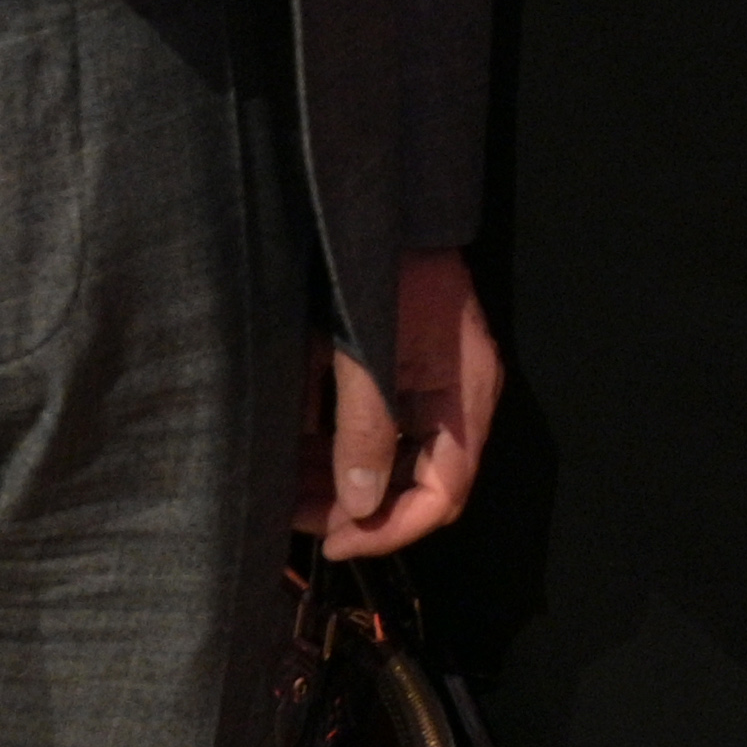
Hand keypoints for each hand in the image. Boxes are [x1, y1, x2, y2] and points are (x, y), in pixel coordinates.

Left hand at [307, 251, 498, 559]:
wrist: (383, 204)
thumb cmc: (384, 267)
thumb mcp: (368, 352)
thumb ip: (364, 429)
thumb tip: (356, 507)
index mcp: (465, 398)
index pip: (444, 493)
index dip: (392, 530)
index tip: (336, 542)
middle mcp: (453, 400)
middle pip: (414, 483)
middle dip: (355, 509)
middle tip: (295, 518)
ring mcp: (426, 386)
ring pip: (387, 460)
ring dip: (338, 481)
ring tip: (282, 491)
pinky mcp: (396, 371)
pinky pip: (371, 428)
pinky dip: (332, 446)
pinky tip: (289, 449)